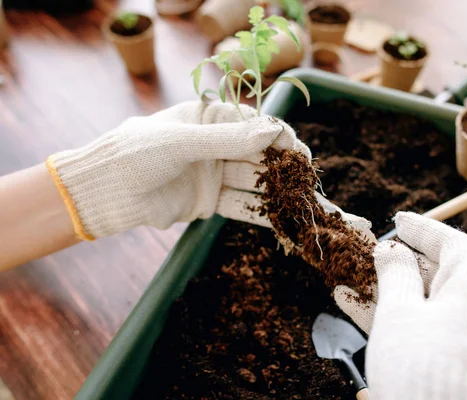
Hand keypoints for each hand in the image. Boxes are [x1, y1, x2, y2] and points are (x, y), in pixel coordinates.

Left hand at [46, 101, 309, 239]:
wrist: (102, 194)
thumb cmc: (135, 155)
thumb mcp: (181, 143)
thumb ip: (227, 140)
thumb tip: (271, 133)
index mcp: (208, 118)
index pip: (253, 124)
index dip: (278, 136)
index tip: (298, 150)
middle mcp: (215, 145)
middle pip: (257, 154)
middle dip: (282, 167)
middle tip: (307, 180)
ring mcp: (213, 174)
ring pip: (252, 182)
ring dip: (275, 192)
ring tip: (301, 204)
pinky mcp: (209, 202)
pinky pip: (241, 206)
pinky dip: (260, 213)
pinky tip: (282, 221)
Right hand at [335, 212, 466, 398]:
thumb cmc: (424, 364)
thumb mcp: (401, 311)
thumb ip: (395, 275)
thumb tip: (390, 251)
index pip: (455, 245)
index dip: (425, 230)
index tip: (399, 221)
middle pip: (441, 275)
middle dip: (402, 264)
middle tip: (373, 255)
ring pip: (426, 304)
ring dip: (390, 293)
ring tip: (353, 284)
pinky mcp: (452, 362)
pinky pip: (423, 328)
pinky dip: (395, 318)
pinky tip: (359, 312)